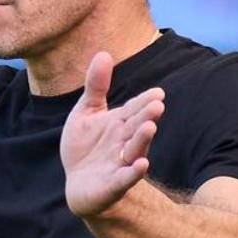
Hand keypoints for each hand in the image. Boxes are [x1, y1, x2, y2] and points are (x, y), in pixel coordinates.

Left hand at [61, 51, 164, 216]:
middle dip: (146, 116)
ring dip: (142, 139)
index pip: (134, 110)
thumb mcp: (87, 113)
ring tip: (151, 127)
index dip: (144, 102)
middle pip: (136, 127)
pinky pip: (125, 178)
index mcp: (119, 123)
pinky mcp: (113, 184)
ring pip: (135, 150)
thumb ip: (96, 86)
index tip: (157, 93)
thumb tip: (104, 53)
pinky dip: (133, 172)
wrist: (79, 184)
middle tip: (157, 104)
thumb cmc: (86, 146)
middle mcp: (124, 142)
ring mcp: (120, 163)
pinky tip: (142, 164)